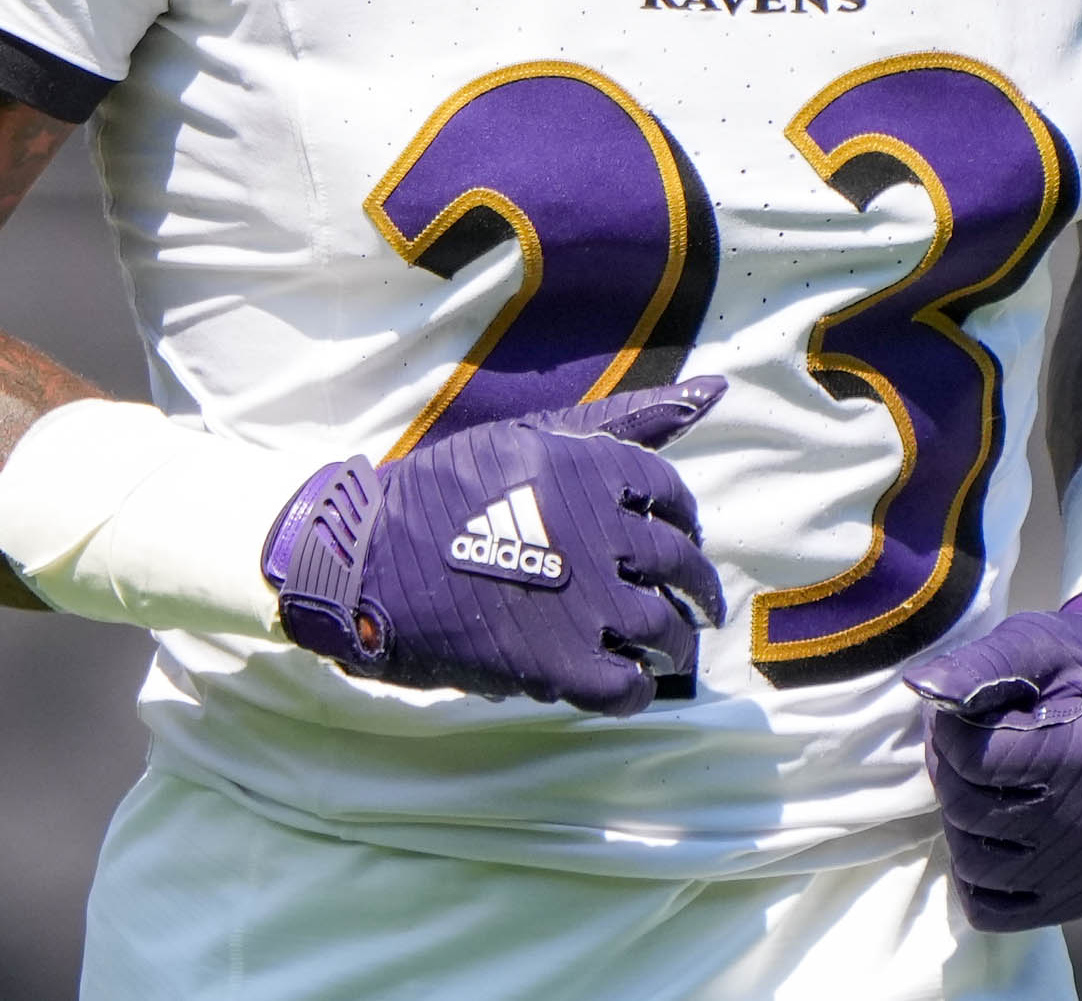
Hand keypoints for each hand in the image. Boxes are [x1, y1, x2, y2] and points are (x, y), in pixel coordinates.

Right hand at [263, 378, 728, 716]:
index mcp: (591, 469)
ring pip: (664, 632)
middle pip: (679, 566)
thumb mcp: (530, 435)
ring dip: (672, 644)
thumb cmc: (443, 490)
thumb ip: (623, 418)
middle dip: (696, 590)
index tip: (676, 538)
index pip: (672, 497)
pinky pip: (628, 688)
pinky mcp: (558, 664)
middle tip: (697, 605)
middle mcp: (598, 532)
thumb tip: (715, 391)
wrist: (367, 559)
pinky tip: (619, 681)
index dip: (681, 523)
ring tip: (664, 650)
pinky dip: (634, 691)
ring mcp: (583, 602)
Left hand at [904, 587, 1081, 930]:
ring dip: (963, 824)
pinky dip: (981, 875)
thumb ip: (980, 665)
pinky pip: (999, 910)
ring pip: (976, 867)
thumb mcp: (1037, 641)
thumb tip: (923, 687)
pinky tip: (998, 832)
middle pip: (970, 814)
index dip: (949, 730)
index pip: (974, 759)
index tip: (964, 713)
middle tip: (968, 747)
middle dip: (950, 774)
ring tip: (985, 786)